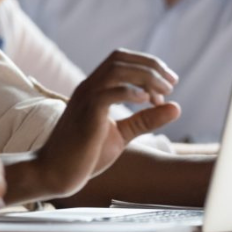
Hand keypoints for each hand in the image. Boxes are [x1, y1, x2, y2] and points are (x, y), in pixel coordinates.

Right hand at [31, 49, 180, 198]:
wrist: (55, 172)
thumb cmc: (85, 155)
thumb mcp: (121, 135)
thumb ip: (145, 120)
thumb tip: (176, 107)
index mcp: (94, 89)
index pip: (120, 60)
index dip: (147, 64)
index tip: (168, 83)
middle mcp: (88, 87)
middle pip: (119, 59)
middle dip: (150, 66)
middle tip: (171, 84)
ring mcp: (85, 99)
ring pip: (115, 70)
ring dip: (144, 76)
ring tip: (163, 92)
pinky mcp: (86, 114)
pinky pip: (108, 93)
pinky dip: (130, 92)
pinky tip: (147, 101)